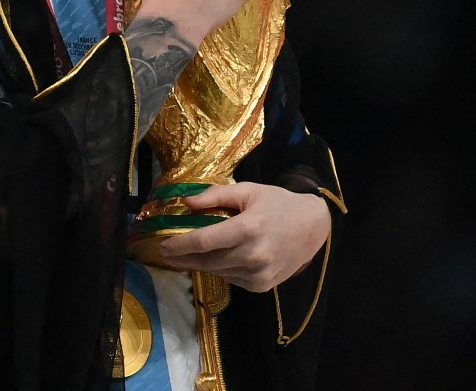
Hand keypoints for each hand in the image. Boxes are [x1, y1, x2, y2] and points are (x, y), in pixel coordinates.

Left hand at [153, 182, 329, 292]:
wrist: (312, 227)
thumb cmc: (278, 204)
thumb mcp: (248, 191)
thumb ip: (216, 195)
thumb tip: (186, 202)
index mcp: (248, 228)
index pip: (204, 241)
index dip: (180, 245)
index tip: (163, 246)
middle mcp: (253, 255)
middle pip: (207, 261)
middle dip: (184, 258)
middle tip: (166, 254)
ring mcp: (258, 274)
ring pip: (217, 271)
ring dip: (200, 264)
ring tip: (187, 255)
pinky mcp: (262, 286)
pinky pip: (231, 279)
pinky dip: (221, 269)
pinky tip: (217, 259)